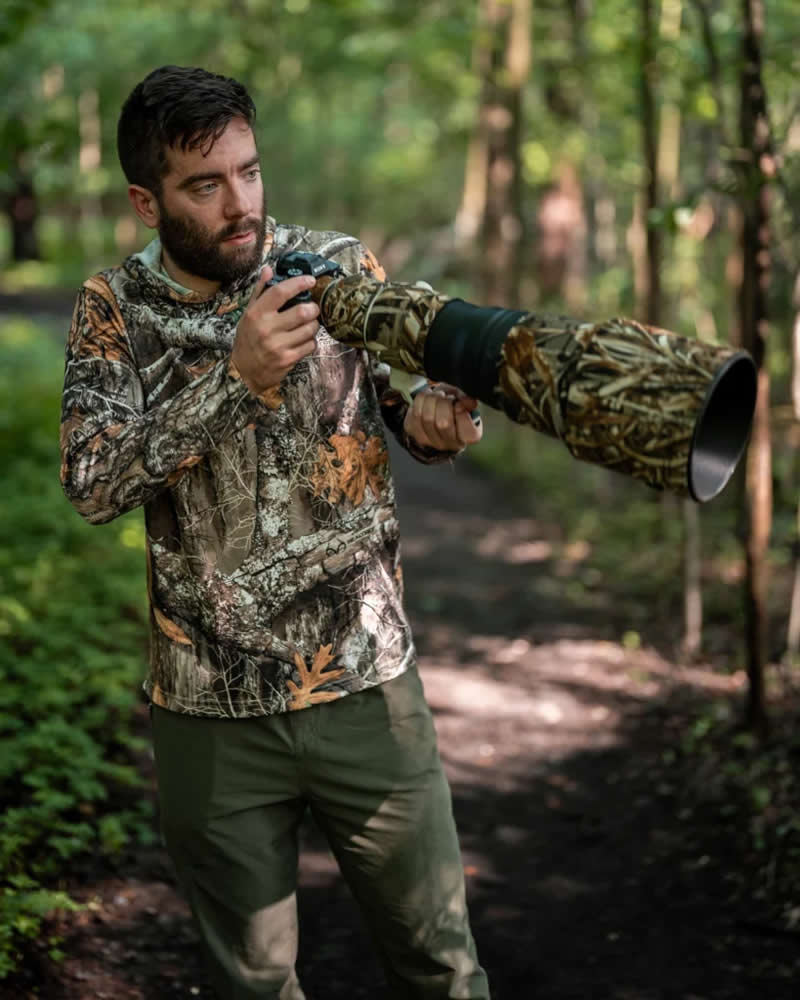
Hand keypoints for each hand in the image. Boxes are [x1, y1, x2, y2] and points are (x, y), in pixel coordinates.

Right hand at [231, 266, 319, 395]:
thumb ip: (260, 291)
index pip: (280, 292)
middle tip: (313, 308)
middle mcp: (267, 328)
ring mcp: (278, 345)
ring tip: (308, 325)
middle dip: (313, 308)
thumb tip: (269, 269)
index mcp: (256, 313)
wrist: (244, 371)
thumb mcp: (249, 313)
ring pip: (310, 329)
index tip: (310, 280)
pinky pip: (310, 345)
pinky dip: (311, 341)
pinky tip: (303, 340)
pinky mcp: (287, 359)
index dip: (299, 283)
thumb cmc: (248, 339)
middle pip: (303, 311)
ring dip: (313, 325)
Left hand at [403, 384, 482, 451]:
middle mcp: (451, 444)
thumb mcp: (465, 401)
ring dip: (432, 400)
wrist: (437, 415)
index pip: (468, 431)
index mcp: (469, 437)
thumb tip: (466, 401)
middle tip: (445, 396)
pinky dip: (421, 401)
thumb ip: (467, 400)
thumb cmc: (455, 407)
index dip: (463, 414)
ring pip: (427, 418)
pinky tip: (426, 397)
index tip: (459, 403)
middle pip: (444, 423)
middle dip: (444, 403)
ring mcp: (432, 442)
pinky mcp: (416, 434)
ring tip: (436, 394)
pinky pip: (415, 415)